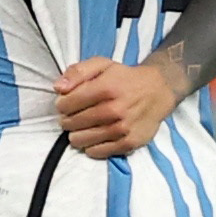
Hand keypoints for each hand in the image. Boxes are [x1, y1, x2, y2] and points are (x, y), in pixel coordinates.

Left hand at [53, 53, 185, 159]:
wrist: (158, 91)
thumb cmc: (125, 78)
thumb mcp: (101, 64)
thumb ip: (77, 72)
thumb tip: (58, 88)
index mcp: (105, 88)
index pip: (66, 104)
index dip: (61, 105)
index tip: (65, 104)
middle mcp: (114, 110)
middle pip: (72, 123)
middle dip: (67, 120)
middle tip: (73, 116)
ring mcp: (122, 128)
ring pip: (81, 140)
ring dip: (76, 134)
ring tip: (82, 127)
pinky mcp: (129, 143)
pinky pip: (98, 152)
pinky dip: (91, 147)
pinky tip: (93, 137)